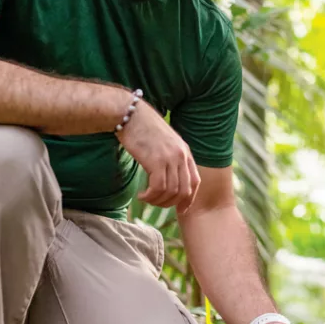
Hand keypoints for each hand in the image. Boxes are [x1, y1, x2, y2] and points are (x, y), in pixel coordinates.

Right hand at [114, 92, 199, 211]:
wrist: (129, 114)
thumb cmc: (142, 128)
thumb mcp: (163, 143)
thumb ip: (169, 158)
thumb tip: (167, 178)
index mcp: (185, 151)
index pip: (195, 182)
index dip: (189, 199)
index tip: (180, 209)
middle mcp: (181, 155)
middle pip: (184, 190)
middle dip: (171, 203)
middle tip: (155, 203)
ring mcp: (170, 158)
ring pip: (171, 192)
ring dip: (158, 201)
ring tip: (146, 198)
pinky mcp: (156, 160)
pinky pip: (159, 188)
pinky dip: (151, 196)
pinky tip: (141, 195)